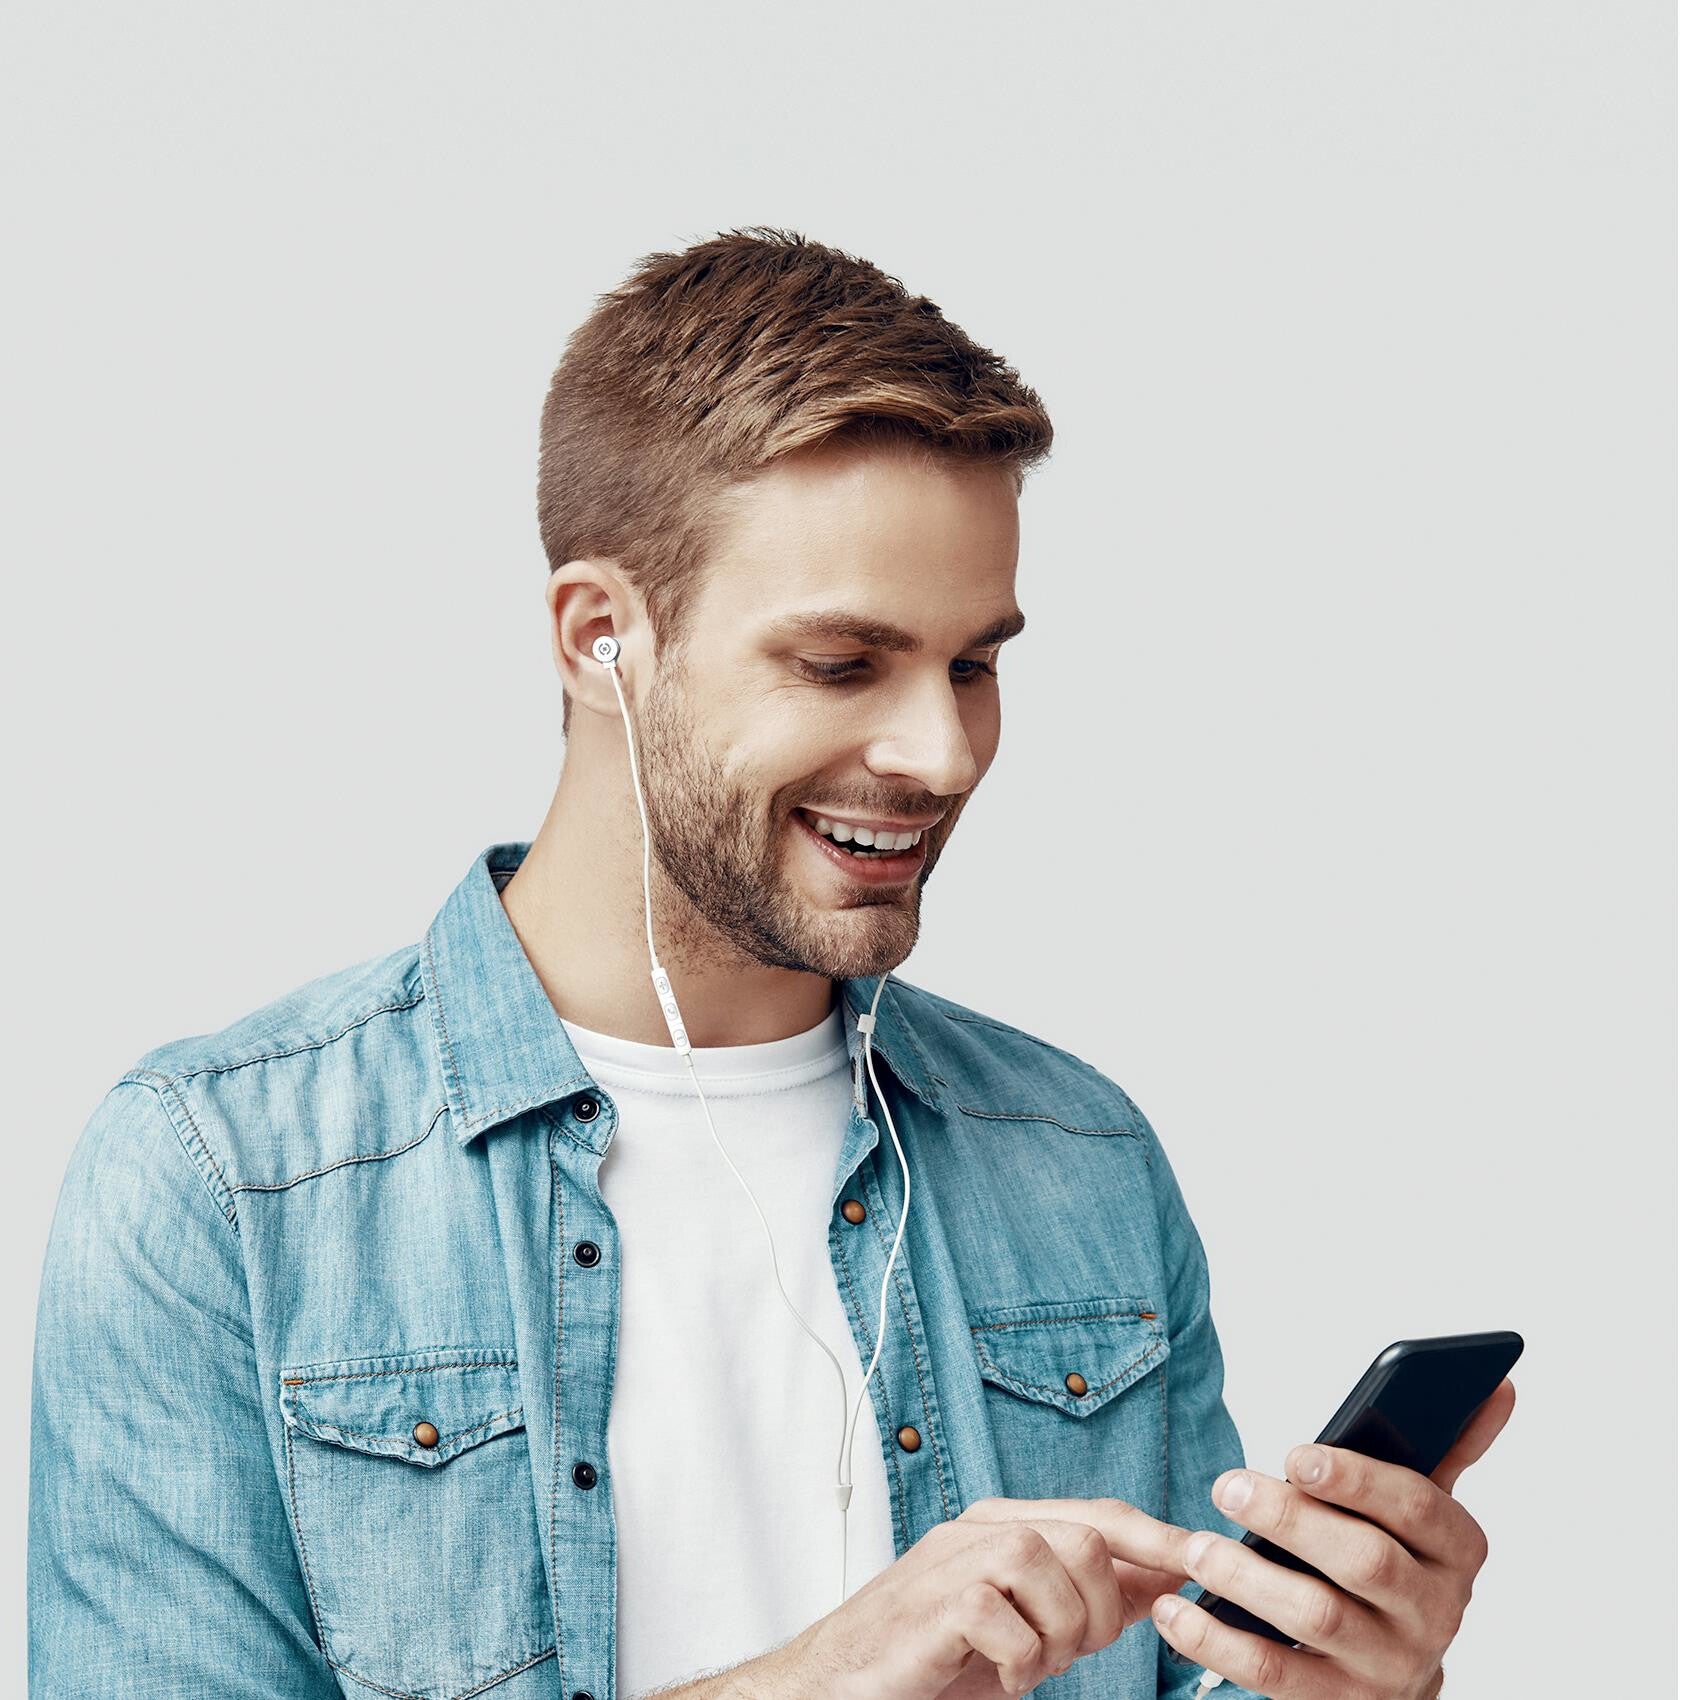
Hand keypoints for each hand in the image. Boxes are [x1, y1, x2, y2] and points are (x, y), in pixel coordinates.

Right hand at [767, 1495, 1197, 1699]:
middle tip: (1070, 1653)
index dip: (1159, 1538)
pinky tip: (998, 1675)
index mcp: (1004, 1525)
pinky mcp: (935, 1603)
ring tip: (1029, 1664)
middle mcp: (980, 1528)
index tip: (1206, 1561)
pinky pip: (1010, 1620)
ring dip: (1060, 1635)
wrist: (837, 1682)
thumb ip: (1084, 1597)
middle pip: (1088, 1538)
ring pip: (1054, 1565)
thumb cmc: (932, 1655)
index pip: (1101, 1514)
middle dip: (1102, 1610)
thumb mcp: (1023, 1625)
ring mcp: (954, 1559)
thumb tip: (1165, 1580)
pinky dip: (1019, 1662)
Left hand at [1148, 1377, 1514, 1698]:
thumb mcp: (1424, 1510)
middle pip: (1365, 1562)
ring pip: (1316, 1618)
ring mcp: (1387, 1665)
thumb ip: (1450, 1445)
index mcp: (1456, 1552)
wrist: (1397, 1674)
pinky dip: (1218, 1642)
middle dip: (1291, 1520)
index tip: (1295, 1454)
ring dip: (1249, 1578)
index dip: (1356, 1479)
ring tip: (1196, 1547)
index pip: (1416, 1508)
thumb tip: (1498, 1384)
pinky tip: (1173, 1612)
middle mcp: (1433, 1613)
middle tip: (1226, 1487)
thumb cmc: (1396, 1561)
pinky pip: (1275, 1675)